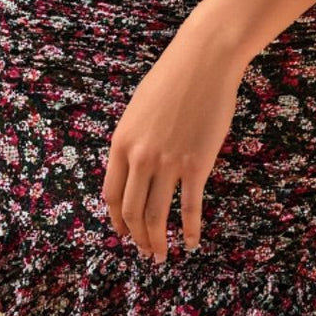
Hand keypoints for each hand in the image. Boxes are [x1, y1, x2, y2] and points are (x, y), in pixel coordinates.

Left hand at [102, 21, 246, 263]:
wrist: (204, 60)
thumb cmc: (173, 78)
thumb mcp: (139, 109)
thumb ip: (134, 140)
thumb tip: (135, 169)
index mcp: (121, 142)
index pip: (111, 195)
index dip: (117, 221)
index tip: (124, 235)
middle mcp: (140, 157)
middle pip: (132, 212)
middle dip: (138, 238)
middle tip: (147, 253)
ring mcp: (168, 162)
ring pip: (156, 216)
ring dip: (159, 242)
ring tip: (163, 256)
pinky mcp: (197, 164)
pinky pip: (189, 208)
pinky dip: (189, 231)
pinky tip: (192, 243)